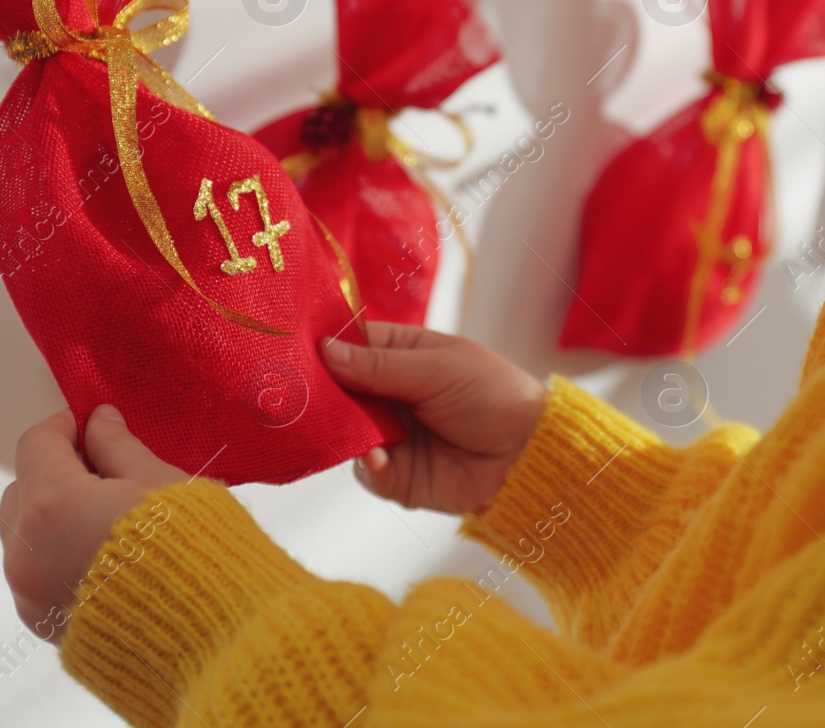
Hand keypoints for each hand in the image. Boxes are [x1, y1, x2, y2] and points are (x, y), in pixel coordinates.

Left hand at [0, 404, 185, 642]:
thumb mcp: (159, 480)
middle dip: (55, 471)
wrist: (209, 634)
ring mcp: (29, 594)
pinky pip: (36, 575)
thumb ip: (118, 446)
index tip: (90, 422)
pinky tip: (104, 559)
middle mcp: (25, 551)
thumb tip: (98, 421)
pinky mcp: (42, 625)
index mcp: (50, 503)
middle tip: (104, 470)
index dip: (64, 425)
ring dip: (53, 517)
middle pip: (22, 489)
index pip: (36, 444)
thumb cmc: (190, 547)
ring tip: (106, 519)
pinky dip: (57, 556)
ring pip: (24, 536)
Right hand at [323, 321, 546, 515]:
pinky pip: (369, 472)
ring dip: (343, 432)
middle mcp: (393, 394)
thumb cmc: (493, 394)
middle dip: (324, 396)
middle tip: (301, 396)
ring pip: (348, 433)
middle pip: (342, 393)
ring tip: (345, 429)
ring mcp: (394, 436)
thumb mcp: (435, 368)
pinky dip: (369, 466)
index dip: (326, 349)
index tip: (294, 351)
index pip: (353, 347)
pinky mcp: (400, 476)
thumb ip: (378, 365)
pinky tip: (378, 458)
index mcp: (403, 355)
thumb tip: (325, 349)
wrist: (530, 453)